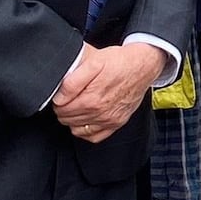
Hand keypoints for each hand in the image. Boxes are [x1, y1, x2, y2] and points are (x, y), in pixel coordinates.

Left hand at [53, 42, 168, 142]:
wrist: (143, 66)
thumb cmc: (119, 62)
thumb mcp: (94, 62)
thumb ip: (73, 81)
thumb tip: (59, 97)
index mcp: (91, 99)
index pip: (60, 108)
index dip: (57, 99)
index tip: (63, 92)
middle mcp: (100, 113)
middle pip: (67, 119)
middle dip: (64, 108)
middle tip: (69, 97)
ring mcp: (109, 120)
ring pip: (77, 129)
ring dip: (72, 119)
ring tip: (77, 105)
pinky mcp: (116, 123)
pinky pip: (93, 137)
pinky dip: (85, 130)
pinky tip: (86, 117)